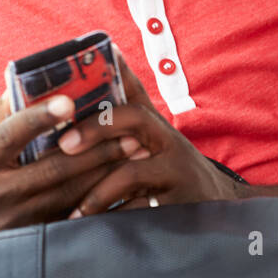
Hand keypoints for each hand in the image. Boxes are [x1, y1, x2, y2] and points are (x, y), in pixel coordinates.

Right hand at [0, 86, 150, 233]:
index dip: (40, 117)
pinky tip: (124, 182)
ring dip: (106, 170)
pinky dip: (101, 197)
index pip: (11, 134)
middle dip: (96, 147)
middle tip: (128, 127)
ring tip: (134, 149)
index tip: (69, 100)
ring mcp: (18, 220)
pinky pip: (76, 216)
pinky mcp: (37, 239)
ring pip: (71, 193)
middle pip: (53, 168)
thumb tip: (25, 79)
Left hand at [59, 47, 241, 215]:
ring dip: (96, 193)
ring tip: (71, 208)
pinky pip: (140, 213)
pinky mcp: (179, 207)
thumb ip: (129, 94)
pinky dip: (114, 219)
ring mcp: (177, 177)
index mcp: (159, 127)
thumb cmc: (170, 159)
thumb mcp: (154, 127)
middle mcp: (171, 146)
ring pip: (131, 177)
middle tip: (61, 154)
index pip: (130, 111)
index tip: (66, 134)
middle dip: (93, 138)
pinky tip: (92, 227)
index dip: (98, 118)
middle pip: (131, 129)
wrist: (216, 201)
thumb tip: (109, 49)